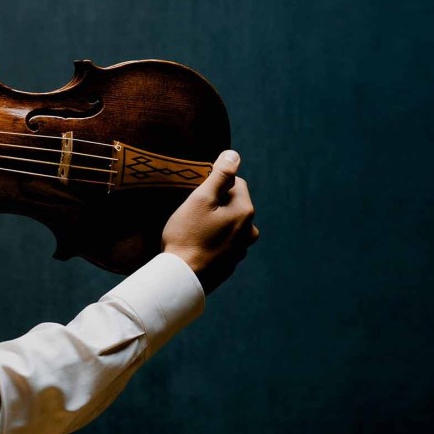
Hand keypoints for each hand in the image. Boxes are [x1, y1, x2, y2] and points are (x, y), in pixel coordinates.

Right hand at [161, 150, 258, 294]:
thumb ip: (219, 175)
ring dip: (213, 222)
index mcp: (245, 211)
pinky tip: (195, 245)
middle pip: (232, 203)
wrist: (182, 278)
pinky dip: (212, 239)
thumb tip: (234, 155)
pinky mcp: (231, 262)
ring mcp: (242, 248)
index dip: (213, 185)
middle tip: (192, 214)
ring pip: (227, 223)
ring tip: (192, 231)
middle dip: (214, 204)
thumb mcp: (200, 199)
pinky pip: (223, 241)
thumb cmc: (188, 235)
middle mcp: (250, 230)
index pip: (235, 182)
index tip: (196, 197)